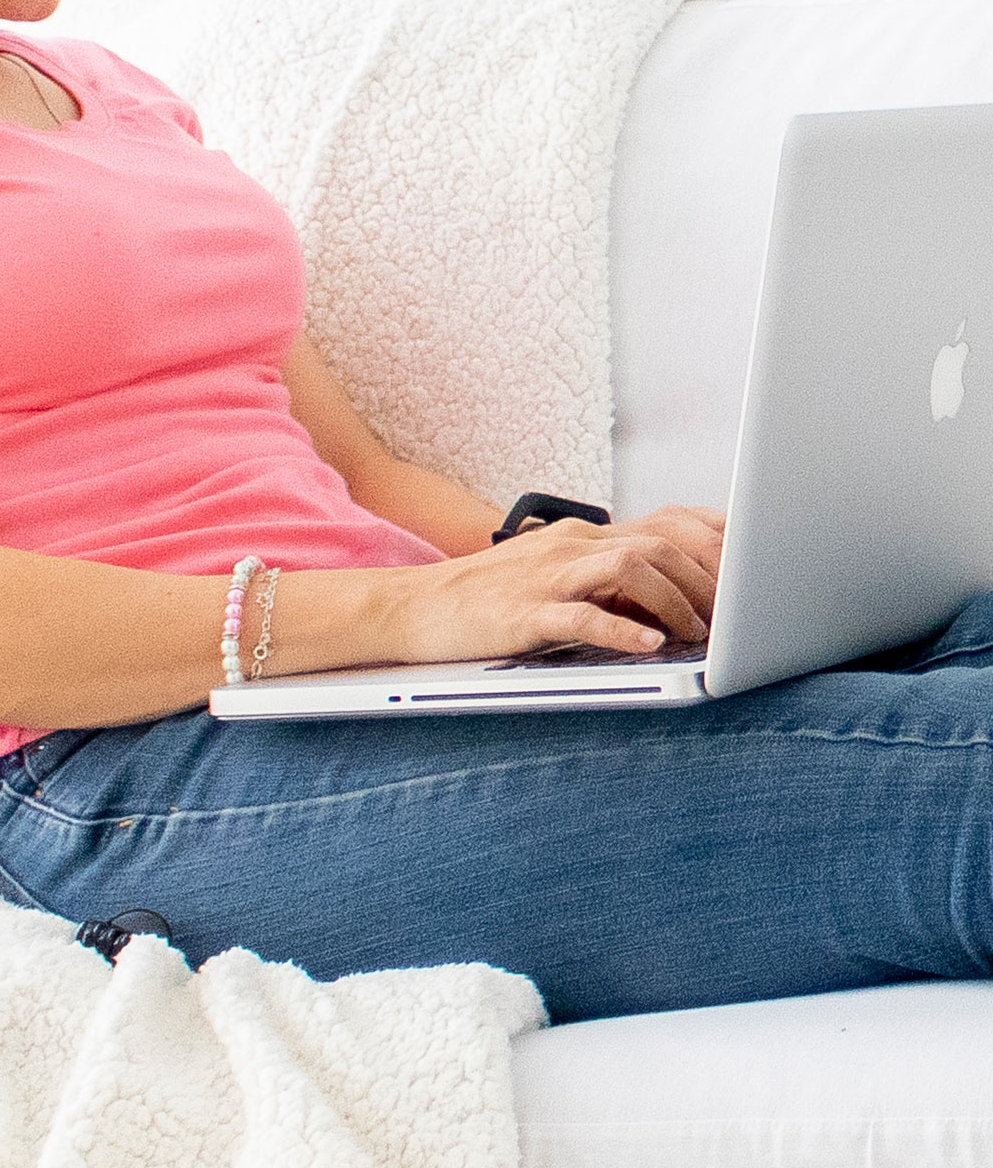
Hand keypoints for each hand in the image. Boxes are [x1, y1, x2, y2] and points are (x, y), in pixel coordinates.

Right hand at [402, 506, 724, 664]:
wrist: (410, 608)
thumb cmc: (484, 602)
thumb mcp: (553, 580)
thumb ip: (605, 582)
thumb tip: (668, 601)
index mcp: (582, 536)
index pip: (666, 522)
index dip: (718, 543)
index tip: (756, 569)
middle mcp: (570, 546)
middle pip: (660, 542)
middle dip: (709, 578)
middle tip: (738, 616)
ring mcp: (545, 577)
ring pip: (629, 568)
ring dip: (676, 601)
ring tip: (702, 635)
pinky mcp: (522, 613)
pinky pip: (580, 615)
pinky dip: (621, 628)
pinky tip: (649, 645)